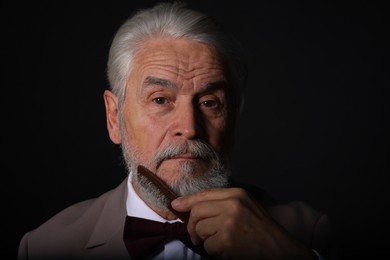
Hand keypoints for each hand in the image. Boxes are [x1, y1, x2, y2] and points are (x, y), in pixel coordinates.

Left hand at [171, 188, 316, 258]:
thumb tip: (189, 205)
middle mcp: (232, 204)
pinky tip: (227, 250)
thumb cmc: (261, 229)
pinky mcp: (227, 239)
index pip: (204, 194)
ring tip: (221, 242)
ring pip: (200, 229)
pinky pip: (208, 246)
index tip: (175, 205)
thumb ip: (221, 203)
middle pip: (197, 212)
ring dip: (206, 240)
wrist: (280, 248)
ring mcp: (229, 222)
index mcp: (237, 194)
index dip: (187, 201)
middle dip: (193, 226)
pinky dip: (214, 251)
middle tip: (199, 235)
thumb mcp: (245, 206)